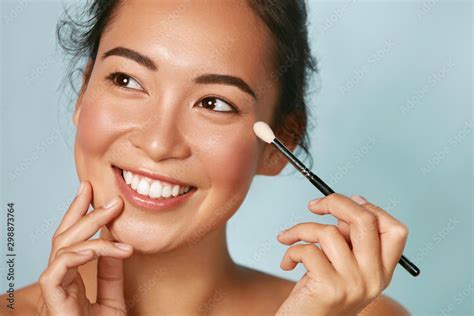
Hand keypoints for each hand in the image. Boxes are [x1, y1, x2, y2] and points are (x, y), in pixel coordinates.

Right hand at [38, 181, 132, 315]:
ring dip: (89, 227)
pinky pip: (56, 270)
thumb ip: (112, 273)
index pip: (73, 239)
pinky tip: (99, 248)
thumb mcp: (113, 298)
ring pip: (61, 247)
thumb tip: (116, 244)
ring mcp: (55, 290)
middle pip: (64, 236)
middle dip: (83, 211)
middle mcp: (60, 280)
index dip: (79, 213)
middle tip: (106, 195)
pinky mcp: (53, 301)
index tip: (91, 190)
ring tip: (113, 214)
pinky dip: (78, 255)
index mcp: (72, 278)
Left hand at [275, 193, 408, 315]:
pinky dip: (291, 250)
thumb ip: (350, 240)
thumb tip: (352, 202)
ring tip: (288, 239)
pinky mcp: (330, 288)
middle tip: (313, 205)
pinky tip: (287, 263)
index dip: (371, 208)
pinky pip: (308, 250)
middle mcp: (374, 278)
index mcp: (382, 271)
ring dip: (300, 230)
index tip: (346, 203)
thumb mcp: (342, 266)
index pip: (396, 230)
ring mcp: (354, 284)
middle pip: (365, 220)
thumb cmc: (318, 294)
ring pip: (329, 232)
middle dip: (335, 202)